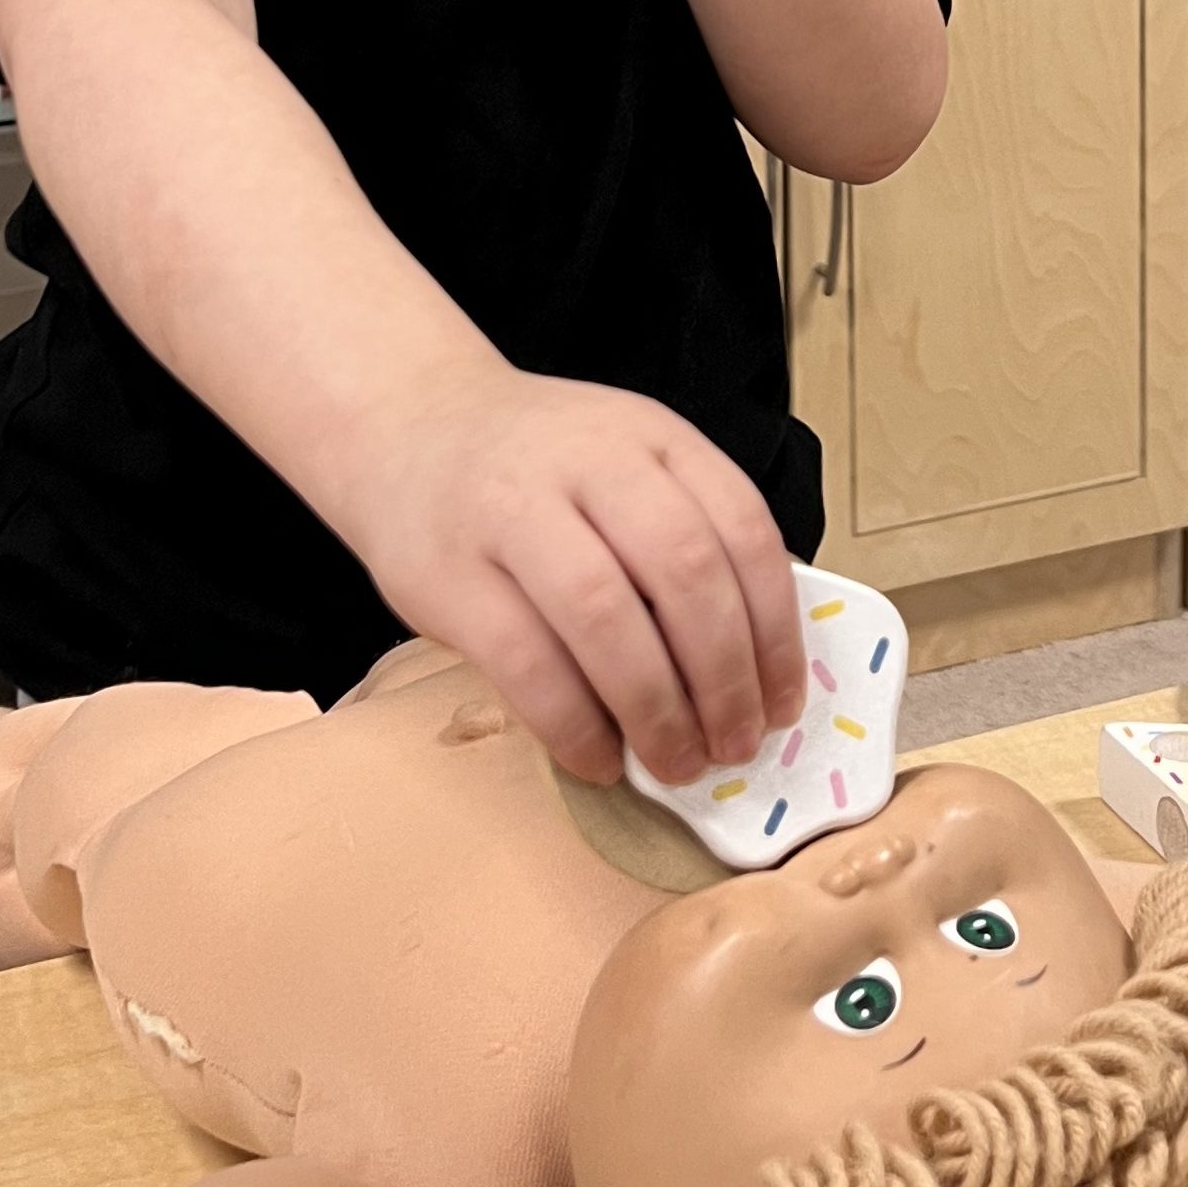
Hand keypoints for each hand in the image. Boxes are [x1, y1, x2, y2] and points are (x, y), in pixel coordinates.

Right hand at [342, 364, 805, 783]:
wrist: (404, 424)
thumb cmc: (535, 466)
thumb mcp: (625, 461)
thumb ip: (686, 532)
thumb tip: (756, 665)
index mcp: (650, 436)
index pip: (742, 529)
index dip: (775, 629)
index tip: (783, 701)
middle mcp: (588, 462)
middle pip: (684, 574)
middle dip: (724, 678)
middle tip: (736, 745)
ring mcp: (511, 514)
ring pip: (607, 617)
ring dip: (657, 709)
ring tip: (677, 762)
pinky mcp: (449, 576)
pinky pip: (527, 663)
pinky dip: (575, 724)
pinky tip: (599, 758)